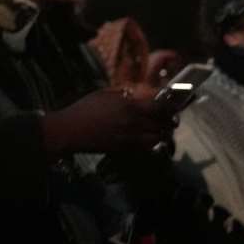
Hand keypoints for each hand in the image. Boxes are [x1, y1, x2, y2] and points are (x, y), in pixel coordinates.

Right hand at [41, 88, 173, 155]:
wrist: (70, 131)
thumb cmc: (84, 109)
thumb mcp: (104, 94)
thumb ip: (123, 94)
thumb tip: (137, 95)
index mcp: (130, 107)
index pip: (160, 107)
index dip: (170, 107)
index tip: (172, 105)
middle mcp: (134, 123)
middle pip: (162, 124)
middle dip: (169, 121)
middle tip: (171, 118)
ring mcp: (130, 138)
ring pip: (157, 138)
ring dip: (162, 133)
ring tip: (162, 129)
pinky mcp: (124, 148)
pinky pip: (146, 147)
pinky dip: (151, 143)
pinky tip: (148, 138)